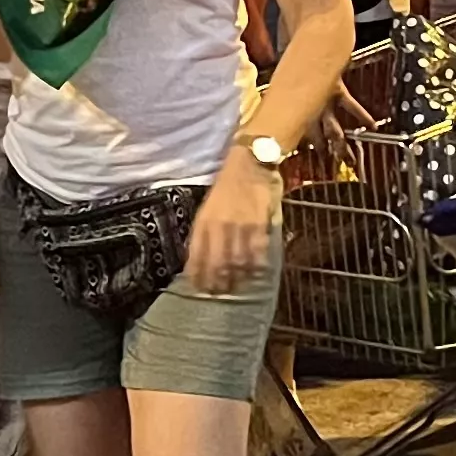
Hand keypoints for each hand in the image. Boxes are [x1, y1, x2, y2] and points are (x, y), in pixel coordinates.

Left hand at [191, 143, 280, 293]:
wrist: (249, 162)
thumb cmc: (226, 186)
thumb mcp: (208, 207)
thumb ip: (204, 231)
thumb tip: (198, 259)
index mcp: (203, 222)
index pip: (196, 257)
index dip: (197, 277)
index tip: (200, 289)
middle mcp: (219, 226)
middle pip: (217, 265)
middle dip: (218, 283)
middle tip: (220, 293)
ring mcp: (240, 225)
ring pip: (237, 263)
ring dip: (238, 278)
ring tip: (238, 285)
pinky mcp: (259, 223)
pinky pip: (257, 252)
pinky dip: (256, 266)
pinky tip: (256, 271)